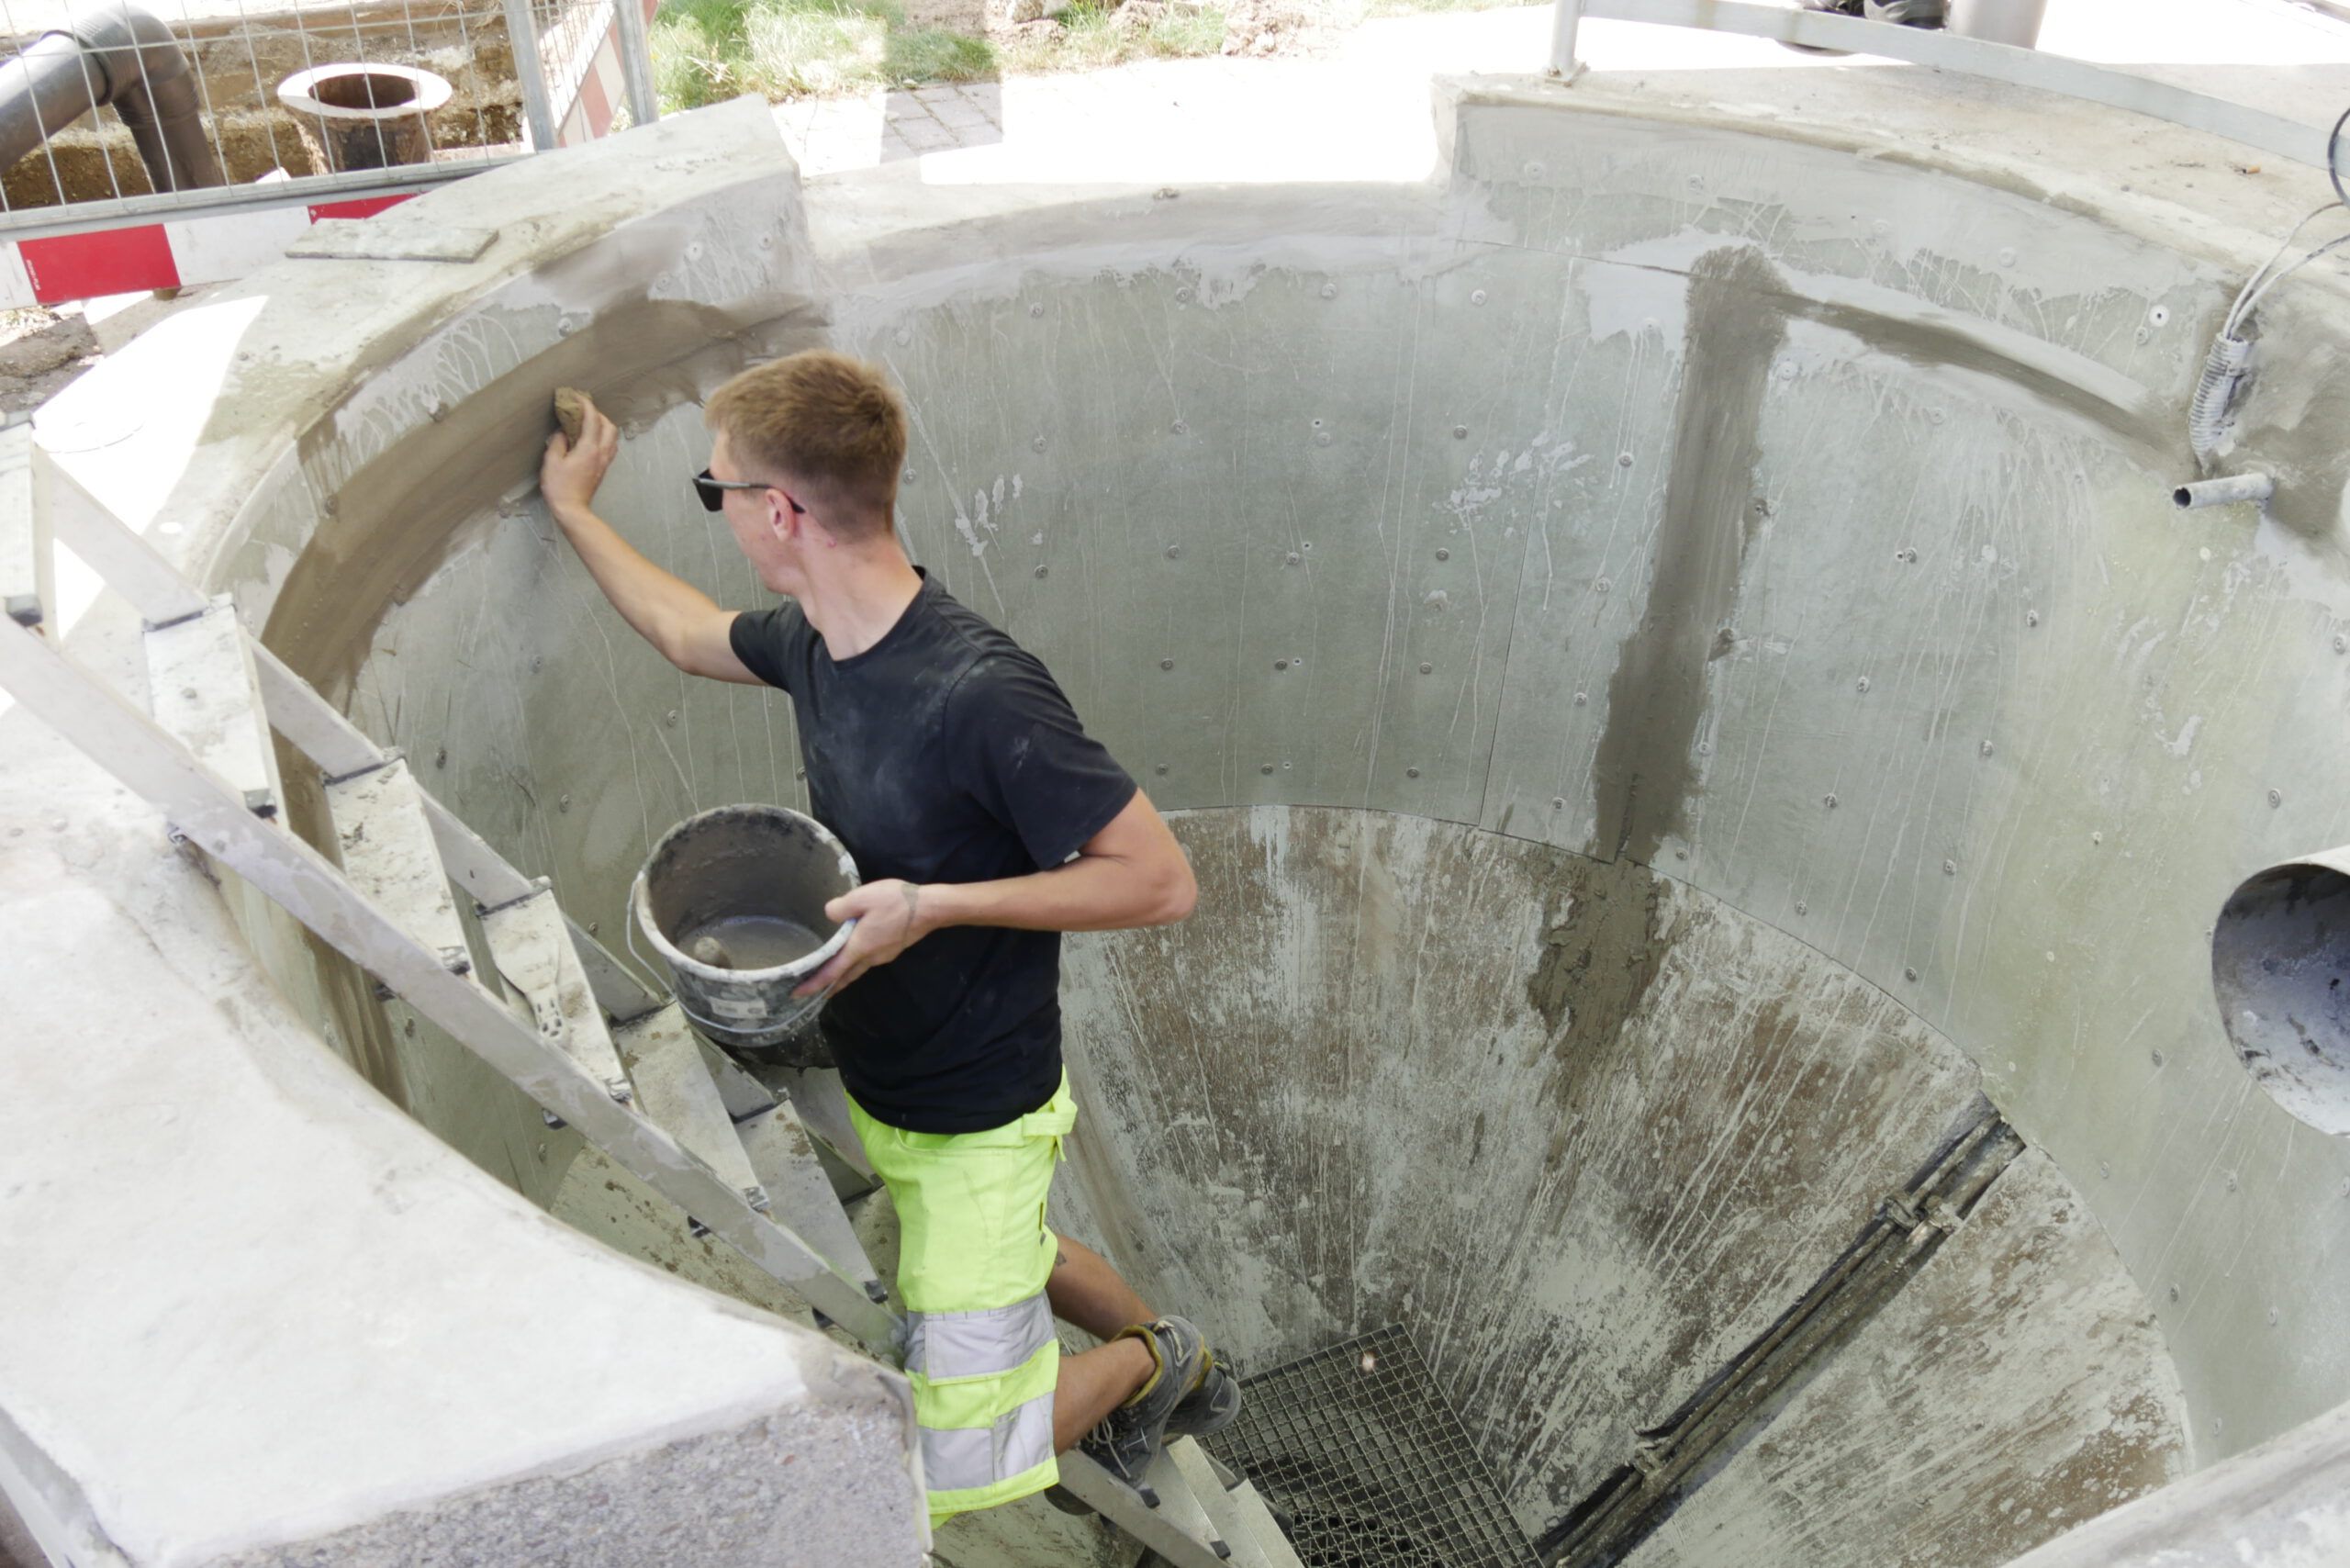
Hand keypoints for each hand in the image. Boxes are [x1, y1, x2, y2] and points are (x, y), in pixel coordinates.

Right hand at [540, 396, 618, 520]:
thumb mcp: (552, 461)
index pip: (592, 419)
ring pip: (612, 437)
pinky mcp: (603, 469)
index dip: (586, 404)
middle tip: (583, 410)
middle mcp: (601, 453)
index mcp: (589, 448)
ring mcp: (604, 462)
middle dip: (598, 414)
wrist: (572, 509)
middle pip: (609, 426)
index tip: (577, 397)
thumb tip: (562, 432)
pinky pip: (609, 447)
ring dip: (603, 425)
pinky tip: (591, 439)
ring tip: (587, 423)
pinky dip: (603, 437)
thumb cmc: (559, 487)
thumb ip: (558, 442)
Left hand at [793, 879, 927, 996]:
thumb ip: (840, 907)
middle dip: (828, 986)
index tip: (798, 994)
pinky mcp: (893, 949)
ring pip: (858, 969)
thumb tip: (829, 914)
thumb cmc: (895, 902)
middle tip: (812, 992)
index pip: (831, 971)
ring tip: (831, 974)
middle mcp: (870, 957)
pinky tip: (855, 953)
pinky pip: (868, 961)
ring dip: (843, 975)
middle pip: (845, 976)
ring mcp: (883, 955)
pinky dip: (856, 963)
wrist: (930, 908)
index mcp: (859, 947)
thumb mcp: (862, 897)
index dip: (814, 984)